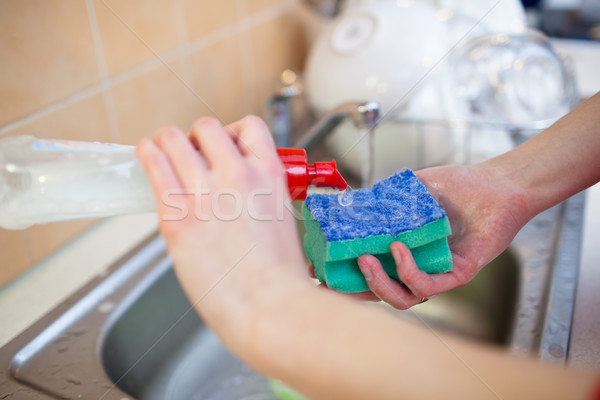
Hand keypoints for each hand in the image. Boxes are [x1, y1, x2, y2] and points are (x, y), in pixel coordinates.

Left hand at [136, 116, 310, 349]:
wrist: (269, 306)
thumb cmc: (279, 274)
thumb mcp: (281, 218)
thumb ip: (259, 194)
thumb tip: (235, 190)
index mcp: (270, 174)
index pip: (249, 126)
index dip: (232, 132)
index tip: (222, 145)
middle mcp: (238, 175)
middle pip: (206, 127)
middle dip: (196, 137)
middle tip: (189, 153)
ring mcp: (206, 194)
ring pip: (173, 138)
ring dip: (166, 140)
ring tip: (162, 149)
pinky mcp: (177, 216)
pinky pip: (154, 164)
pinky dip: (146, 153)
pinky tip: (146, 156)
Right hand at [343, 164, 529, 308]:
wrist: (495, 184)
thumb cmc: (458, 187)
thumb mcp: (411, 190)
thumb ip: (383, 199)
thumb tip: (352, 201)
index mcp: (403, 251)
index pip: (369, 272)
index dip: (344, 275)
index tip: (319, 268)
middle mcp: (417, 267)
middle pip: (379, 294)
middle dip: (352, 291)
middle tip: (330, 277)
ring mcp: (436, 274)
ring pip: (401, 299)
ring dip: (377, 283)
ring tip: (365, 260)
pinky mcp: (457, 274)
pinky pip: (427, 285)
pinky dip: (407, 270)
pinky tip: (398, 248)